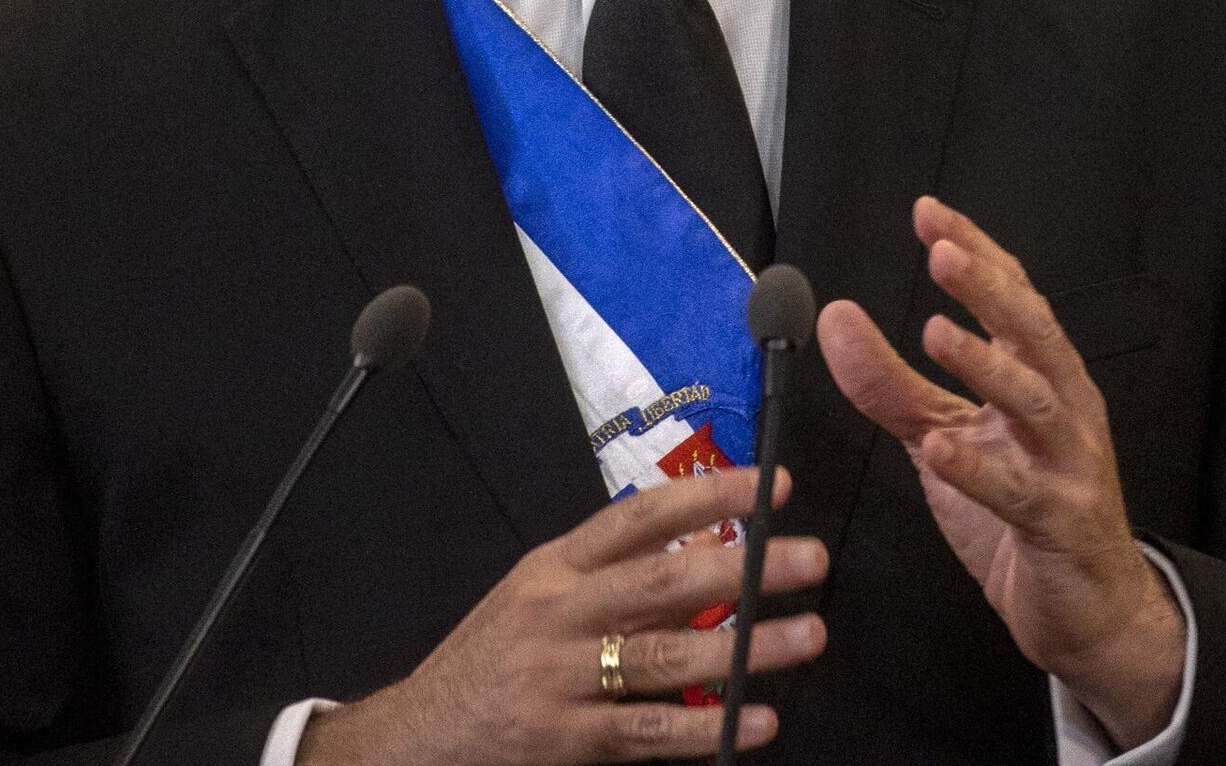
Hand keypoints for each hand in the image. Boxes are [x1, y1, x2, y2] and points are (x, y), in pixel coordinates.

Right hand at [298, 465, 827, 764]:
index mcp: (556, 566)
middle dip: (744, 567)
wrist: (418, 737)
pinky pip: (646, 732)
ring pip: (666, 657)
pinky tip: (755, 721)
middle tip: (807, 557)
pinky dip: (705, 729)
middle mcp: (559, 614)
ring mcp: (562, 680)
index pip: (640, 516)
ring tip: (806, 634)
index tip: (769, 484)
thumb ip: (611, 571)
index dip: (708, 496)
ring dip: (745, 648)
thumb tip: (704, 545)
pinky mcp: (566, 742)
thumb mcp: (539, 594)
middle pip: (663, 582)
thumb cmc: (493, 658)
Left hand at [816, 196, 1183, 750]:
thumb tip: (834, 316)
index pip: (1012, 297)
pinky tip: (943, 448)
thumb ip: (889, 380)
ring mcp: (1071, 465)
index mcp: (1041, 376)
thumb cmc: (1020, 508)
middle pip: (1034, 333)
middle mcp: (1065, 408)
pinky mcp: (1063, 525)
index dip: (975, 252)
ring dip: (988, 364)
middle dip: (991, 289)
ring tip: (937, 332)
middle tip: (944, 253)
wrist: (1088, 609)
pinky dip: (982, 469)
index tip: (928, 213)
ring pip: (1037, 403)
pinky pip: (1023, 493)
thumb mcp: (942, 434)